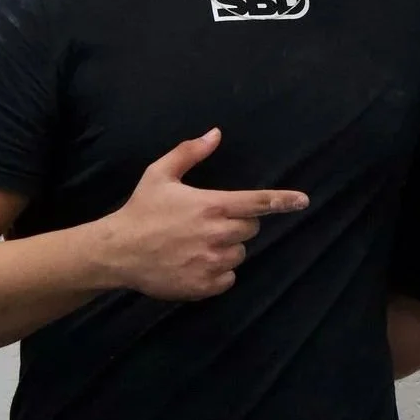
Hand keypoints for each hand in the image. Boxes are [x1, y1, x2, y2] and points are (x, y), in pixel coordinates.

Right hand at [102, 129, 307, 300]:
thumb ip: (189, 153)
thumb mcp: (159, 174)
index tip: (303, 200)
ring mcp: (212, 262)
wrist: (117, 252)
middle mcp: (217, 235)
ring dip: (226, 248)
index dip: (283, 200)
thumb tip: (215, 133)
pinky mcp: (205, 286)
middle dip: (236, 224)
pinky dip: (218, 271)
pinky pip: (229, 277)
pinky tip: (194, 262)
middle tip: (208, 222)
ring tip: (196, 243)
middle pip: (250, 229)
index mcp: (211, 206)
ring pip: (240, 254)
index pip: (257, 202)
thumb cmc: (140, 210)